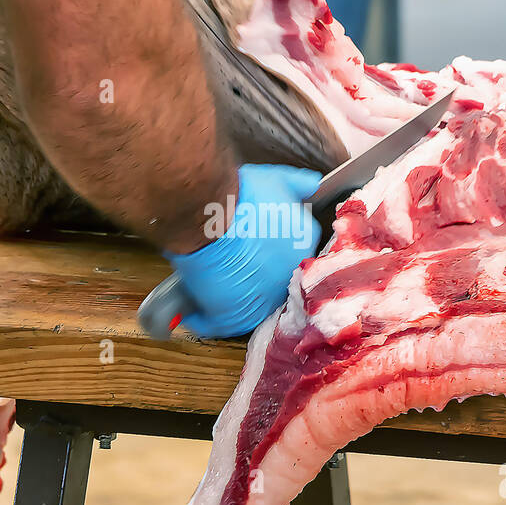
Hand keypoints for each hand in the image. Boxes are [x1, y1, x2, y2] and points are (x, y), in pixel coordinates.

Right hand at [168, 164, 322, 337]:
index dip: (268, 254)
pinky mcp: (232, 316)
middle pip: (270, 285)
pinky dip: (203, 320)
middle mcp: (289, 279)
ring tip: (210, 292)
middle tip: (229, 270)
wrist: (214, 216)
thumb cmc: (242, 196)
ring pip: (246, 308)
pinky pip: (217, 324)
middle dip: (253, 281)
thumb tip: (313, 185)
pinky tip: (192, 312)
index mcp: (303, 248)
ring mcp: (262, 302)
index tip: (252, 251)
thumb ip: (298, 183)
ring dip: (230, 302)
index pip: (289, 257)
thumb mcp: (277, 180)